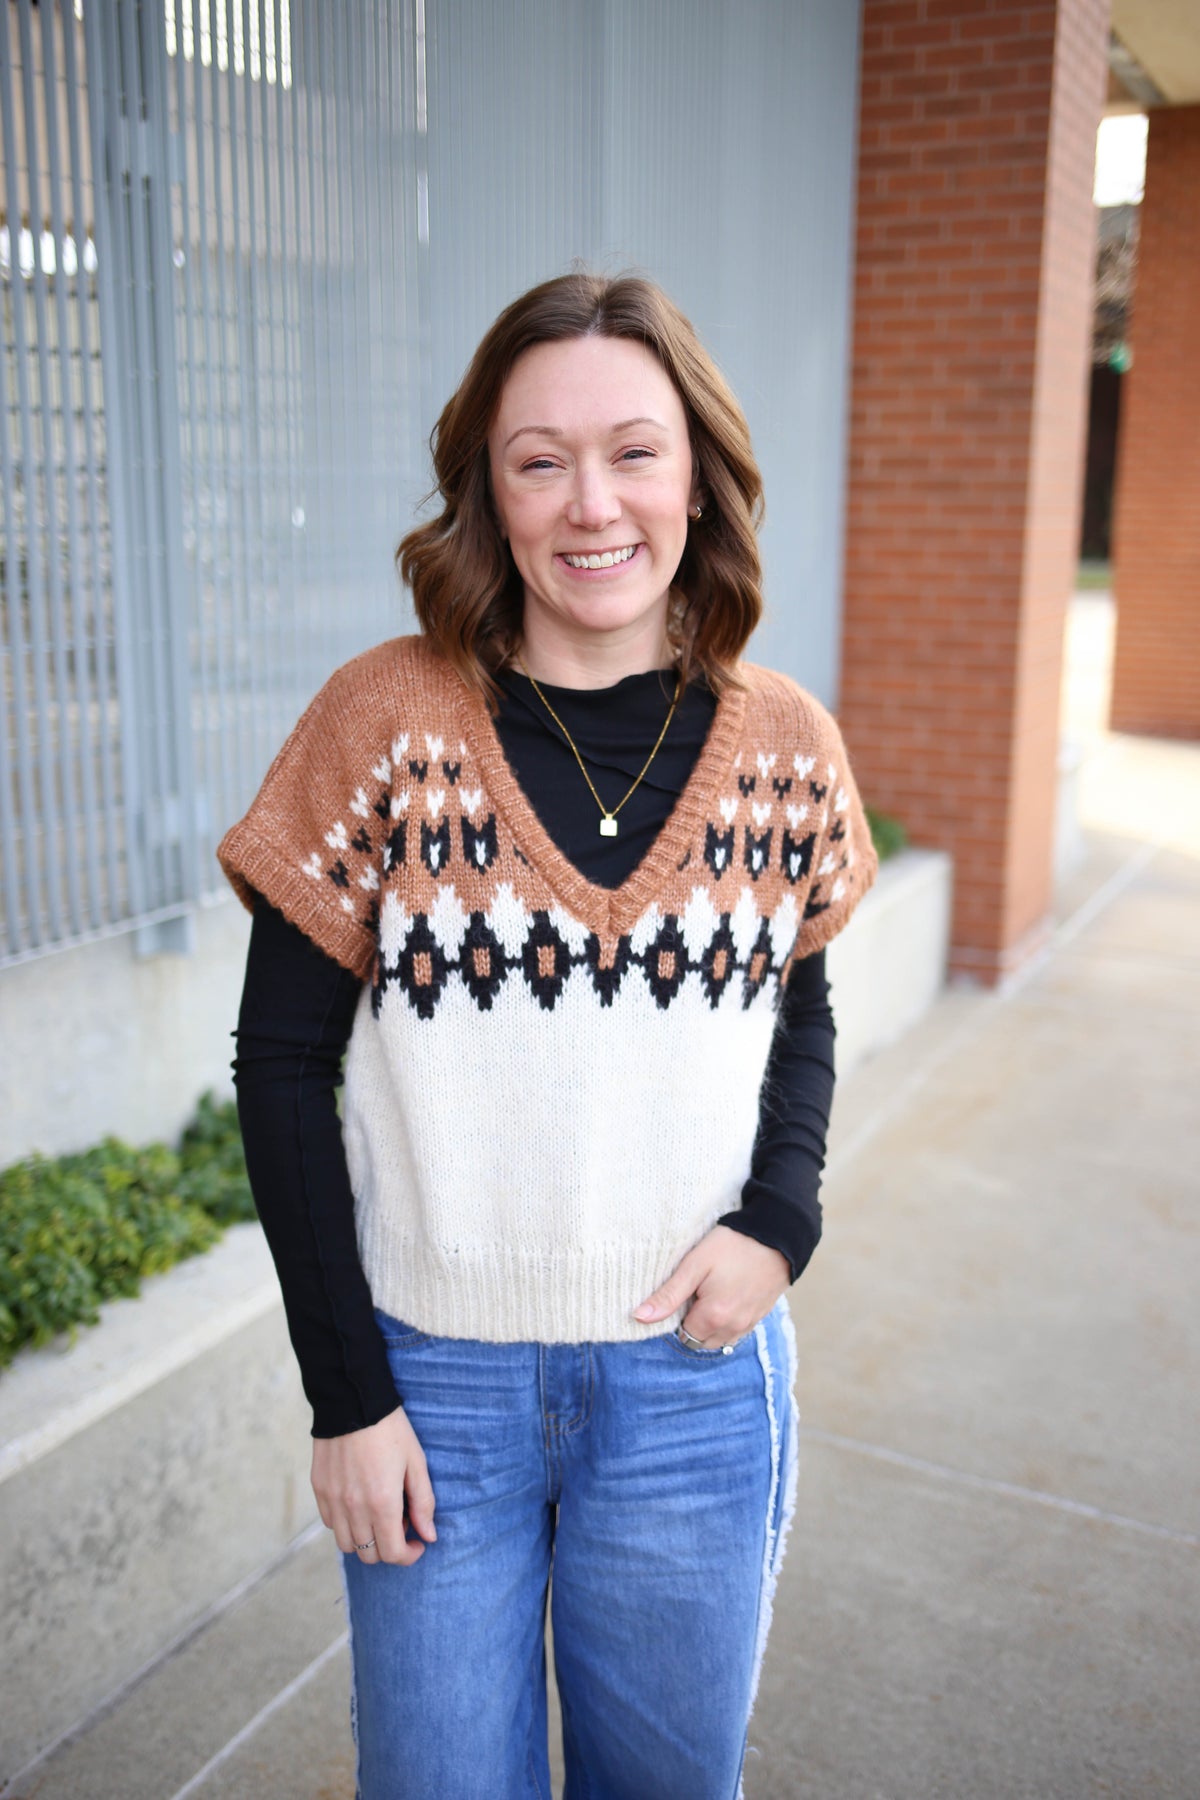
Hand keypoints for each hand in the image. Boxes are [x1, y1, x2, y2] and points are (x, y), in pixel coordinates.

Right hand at [311, 1405, 436, 1566]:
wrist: (353, 1401)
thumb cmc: (391, 1430)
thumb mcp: (416, 1463)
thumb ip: (423, 1503)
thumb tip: (429, 1536)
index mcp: (382, 1503)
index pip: (393, 1553)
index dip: (409, 1555)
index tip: (417, 1543)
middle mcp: (354, 1508)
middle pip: (369, 1555)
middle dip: (388, 1547)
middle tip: (399, 1521)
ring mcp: (333, 1501)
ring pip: (347, 1544)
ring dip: (365, 1539)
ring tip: (378, 1513)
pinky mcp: (320, 1490)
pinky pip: (331, 1523)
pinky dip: (346, 1523)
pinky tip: (358, 1502)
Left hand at [633, 1224, 789, 1347]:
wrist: (777, 1234)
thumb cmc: (732, 1245)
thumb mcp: (695, 1265)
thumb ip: (668, 1295)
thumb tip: (639, 1317)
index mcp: (714, 1318)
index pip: (684, 1334)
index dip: (680, 1313)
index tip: (686, 1291)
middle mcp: (733, 1328)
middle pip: (702, 1341)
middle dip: (695, 1323)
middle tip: (698, 1291)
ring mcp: (750, 1323)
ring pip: (721, 1339)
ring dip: (712, 1325)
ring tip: (713, 1292)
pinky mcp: (761, 1316)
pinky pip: (738, 1331)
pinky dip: (729, 1321)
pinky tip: (728, 1295)